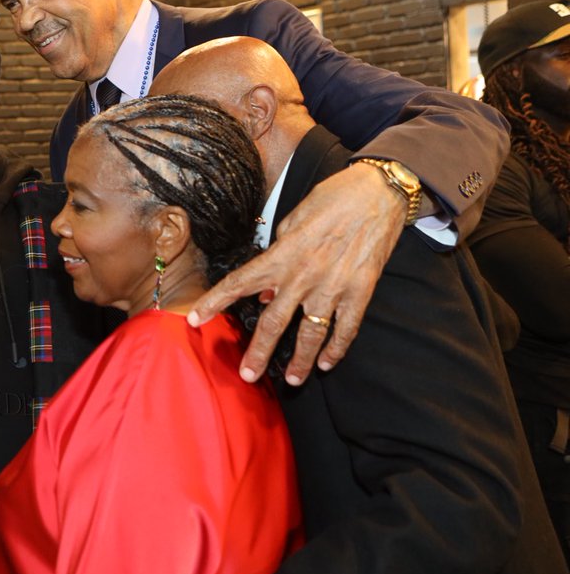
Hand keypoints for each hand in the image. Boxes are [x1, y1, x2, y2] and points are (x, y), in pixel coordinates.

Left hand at [190, 163, 404, 384]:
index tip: (194, 320)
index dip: (215, 302)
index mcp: (281, 255)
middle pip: (274, 322)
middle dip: (258, 352)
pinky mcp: (360, 292)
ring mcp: (333, 287)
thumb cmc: (332, 199)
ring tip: (291, 380)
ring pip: (311, 333)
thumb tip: (264, 293)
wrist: (378, 193)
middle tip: (247, 376)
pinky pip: (346, 328)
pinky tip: (328, 362)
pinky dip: (337, 348)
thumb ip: (276, 257)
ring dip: (301, 360)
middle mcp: (302, 275)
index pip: (239, 283)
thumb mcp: (293, 221)